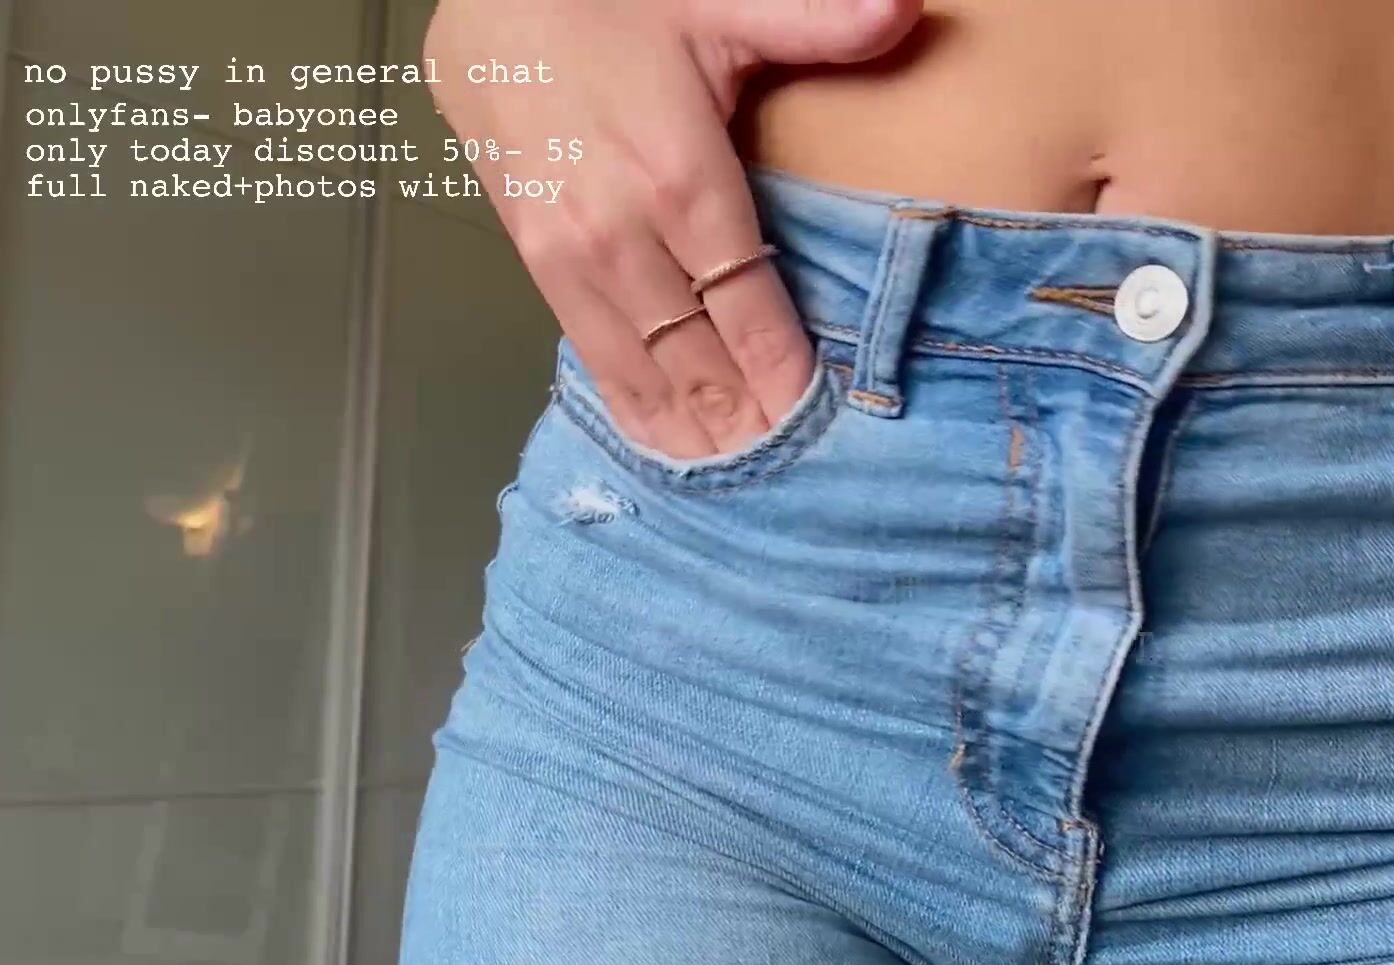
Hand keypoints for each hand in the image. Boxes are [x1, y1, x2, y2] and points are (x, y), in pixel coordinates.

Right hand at [424, 0, 921, 457]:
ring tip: (738, 487)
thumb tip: (905, 6)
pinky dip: (633, 410)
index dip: (785, 376)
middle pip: (700, 358)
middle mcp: (624, 236)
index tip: (822, 427)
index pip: (749, 308)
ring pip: (645, 372)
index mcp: (681, 180)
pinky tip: (665, 449)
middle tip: (796, 485)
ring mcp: (572, 259)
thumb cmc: (610, 5)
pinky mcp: (537, 267)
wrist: (489, 1)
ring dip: (693, 432)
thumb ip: (815, 19)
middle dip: (748, 424)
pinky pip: (592, 358)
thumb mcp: (717, 3)